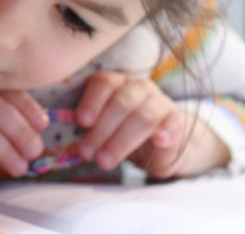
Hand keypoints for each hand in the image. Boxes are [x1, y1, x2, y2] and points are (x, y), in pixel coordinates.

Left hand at [75, 71, 191, 177]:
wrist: (158, 143)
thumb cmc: (121, 131)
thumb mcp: (101, 127)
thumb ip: (87, 126)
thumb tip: (67, 128)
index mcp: (116, 83)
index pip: (104, 83)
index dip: (91, 101)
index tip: (81, 122)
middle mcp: (138, 87)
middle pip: (121, 102)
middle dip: (102, 130)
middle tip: (87, 152)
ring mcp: (160, 101)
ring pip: (143, 116)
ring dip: (121, 141)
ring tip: (105, 161)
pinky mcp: (177, 120)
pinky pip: (172, 122)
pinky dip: (165, 131)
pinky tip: (159, 140)